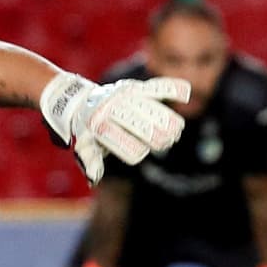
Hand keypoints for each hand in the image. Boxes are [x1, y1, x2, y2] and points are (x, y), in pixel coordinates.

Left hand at [40, 72, 189, 184]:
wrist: (80, 101)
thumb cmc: (88, 131)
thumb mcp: (85, 147)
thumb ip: (91, 162)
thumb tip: (93, 180)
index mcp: (99, 128)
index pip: (127, 145)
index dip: (136, 151)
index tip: (142, 150)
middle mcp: (111, 110)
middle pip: (143, 127)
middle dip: (158, 137)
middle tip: (166, 141)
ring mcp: (123, 97)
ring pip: (152, 109)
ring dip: (168, 121)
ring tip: (175, 131)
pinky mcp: (133, 87)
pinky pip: (154, 87)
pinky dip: (171, 89)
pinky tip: (186, 95)